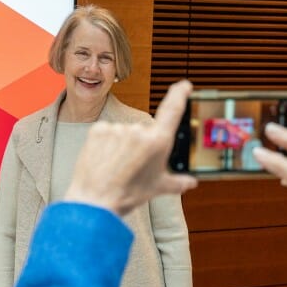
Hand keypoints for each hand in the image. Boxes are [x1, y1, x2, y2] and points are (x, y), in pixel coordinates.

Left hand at [65, 80, 197, 215]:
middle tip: (131, 167)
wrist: (95, 200)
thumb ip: (177, 182)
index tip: (184, 85)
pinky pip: (105, 132)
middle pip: (142, 132)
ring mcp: (117, 128)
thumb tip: (191, 182)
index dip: (179, 94)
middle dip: (138, 145)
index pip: (172, 110)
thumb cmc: (127, 195)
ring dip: (120, 145)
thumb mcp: (157, 189)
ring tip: (115, 167)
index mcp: (158, 141)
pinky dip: (104, 143)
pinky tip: (103, 160)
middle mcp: (139, 130)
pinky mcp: (98, 129)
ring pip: (122, 133)